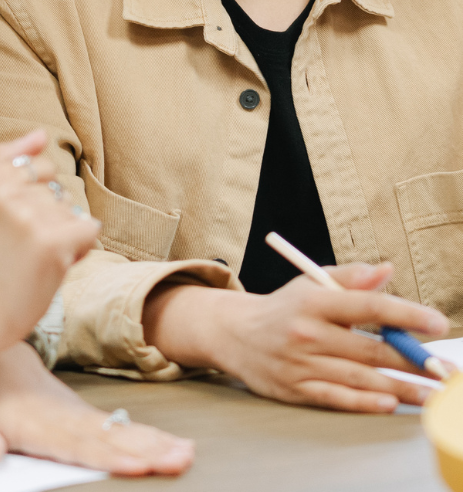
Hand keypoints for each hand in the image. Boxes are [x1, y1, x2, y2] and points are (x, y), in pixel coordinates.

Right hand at [0, 130, 100, 360]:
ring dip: (63, 234)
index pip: (34, 163)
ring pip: (71, 210)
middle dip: (50, 214)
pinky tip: (56, 263)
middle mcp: (7, 192)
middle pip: (56, 186)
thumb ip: (8, 162)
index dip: (34, 194)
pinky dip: (80, 248)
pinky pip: (88, 229)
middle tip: (24, 243)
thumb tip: (41, 133)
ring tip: (35, 258)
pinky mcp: (52, 243)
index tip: (14, 220)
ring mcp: (30, 217)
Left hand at [0, 341, 193, 475]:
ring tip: (184, 453)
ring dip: (153, 442)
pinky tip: (172, 445)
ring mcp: (77, 414)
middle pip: (107, 436)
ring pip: (118, 431)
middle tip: (179, 457)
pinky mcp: (83, 416)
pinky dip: (146, 436)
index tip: (137, 463)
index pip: (74, 441)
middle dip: (144, 448)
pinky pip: (117, 428)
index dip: (105, 453)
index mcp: (36, 420)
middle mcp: (63, 416)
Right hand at [143, 262, 449, 411]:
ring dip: (402, 388)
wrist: (234, 334)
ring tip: (433, 395)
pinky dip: (366, 402)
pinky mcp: (295, 389)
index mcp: (313, 301)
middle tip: (446, 371)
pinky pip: (337, 397)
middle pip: (371, 348)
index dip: (405, 314)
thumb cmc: (283, 308)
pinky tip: (391, 402)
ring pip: (361, 378)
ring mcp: (300, 363)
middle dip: (414, 361)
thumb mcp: (309, 283)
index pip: (367, 306)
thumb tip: (387, 271)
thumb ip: (350, 277)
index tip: (436, 322)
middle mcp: (307, 332)